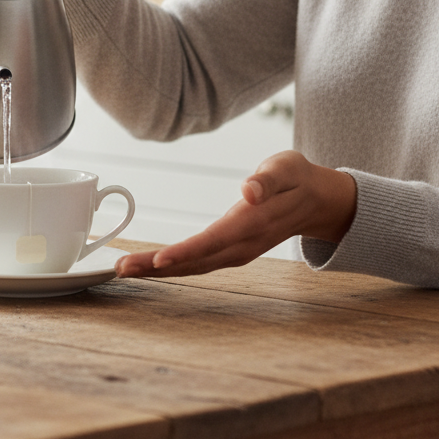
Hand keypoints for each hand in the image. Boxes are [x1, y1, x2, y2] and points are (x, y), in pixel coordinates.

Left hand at [115, 150, 357, 278]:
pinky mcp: (232, 251)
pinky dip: (173, 267)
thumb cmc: (296, 177)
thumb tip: (249, 190)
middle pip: (197, 260)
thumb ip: (268, 179)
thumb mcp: (287, 167)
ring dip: (159, 271)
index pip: (215, 240)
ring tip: (125, 270)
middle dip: (158, 267)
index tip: (160, 259)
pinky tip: (150, 267)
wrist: (316, 200)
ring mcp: (238, 251)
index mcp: (253, 221)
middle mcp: (243, 243)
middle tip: (122, 268)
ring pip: (195, 266)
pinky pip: (199, 263)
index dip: (187, 251)